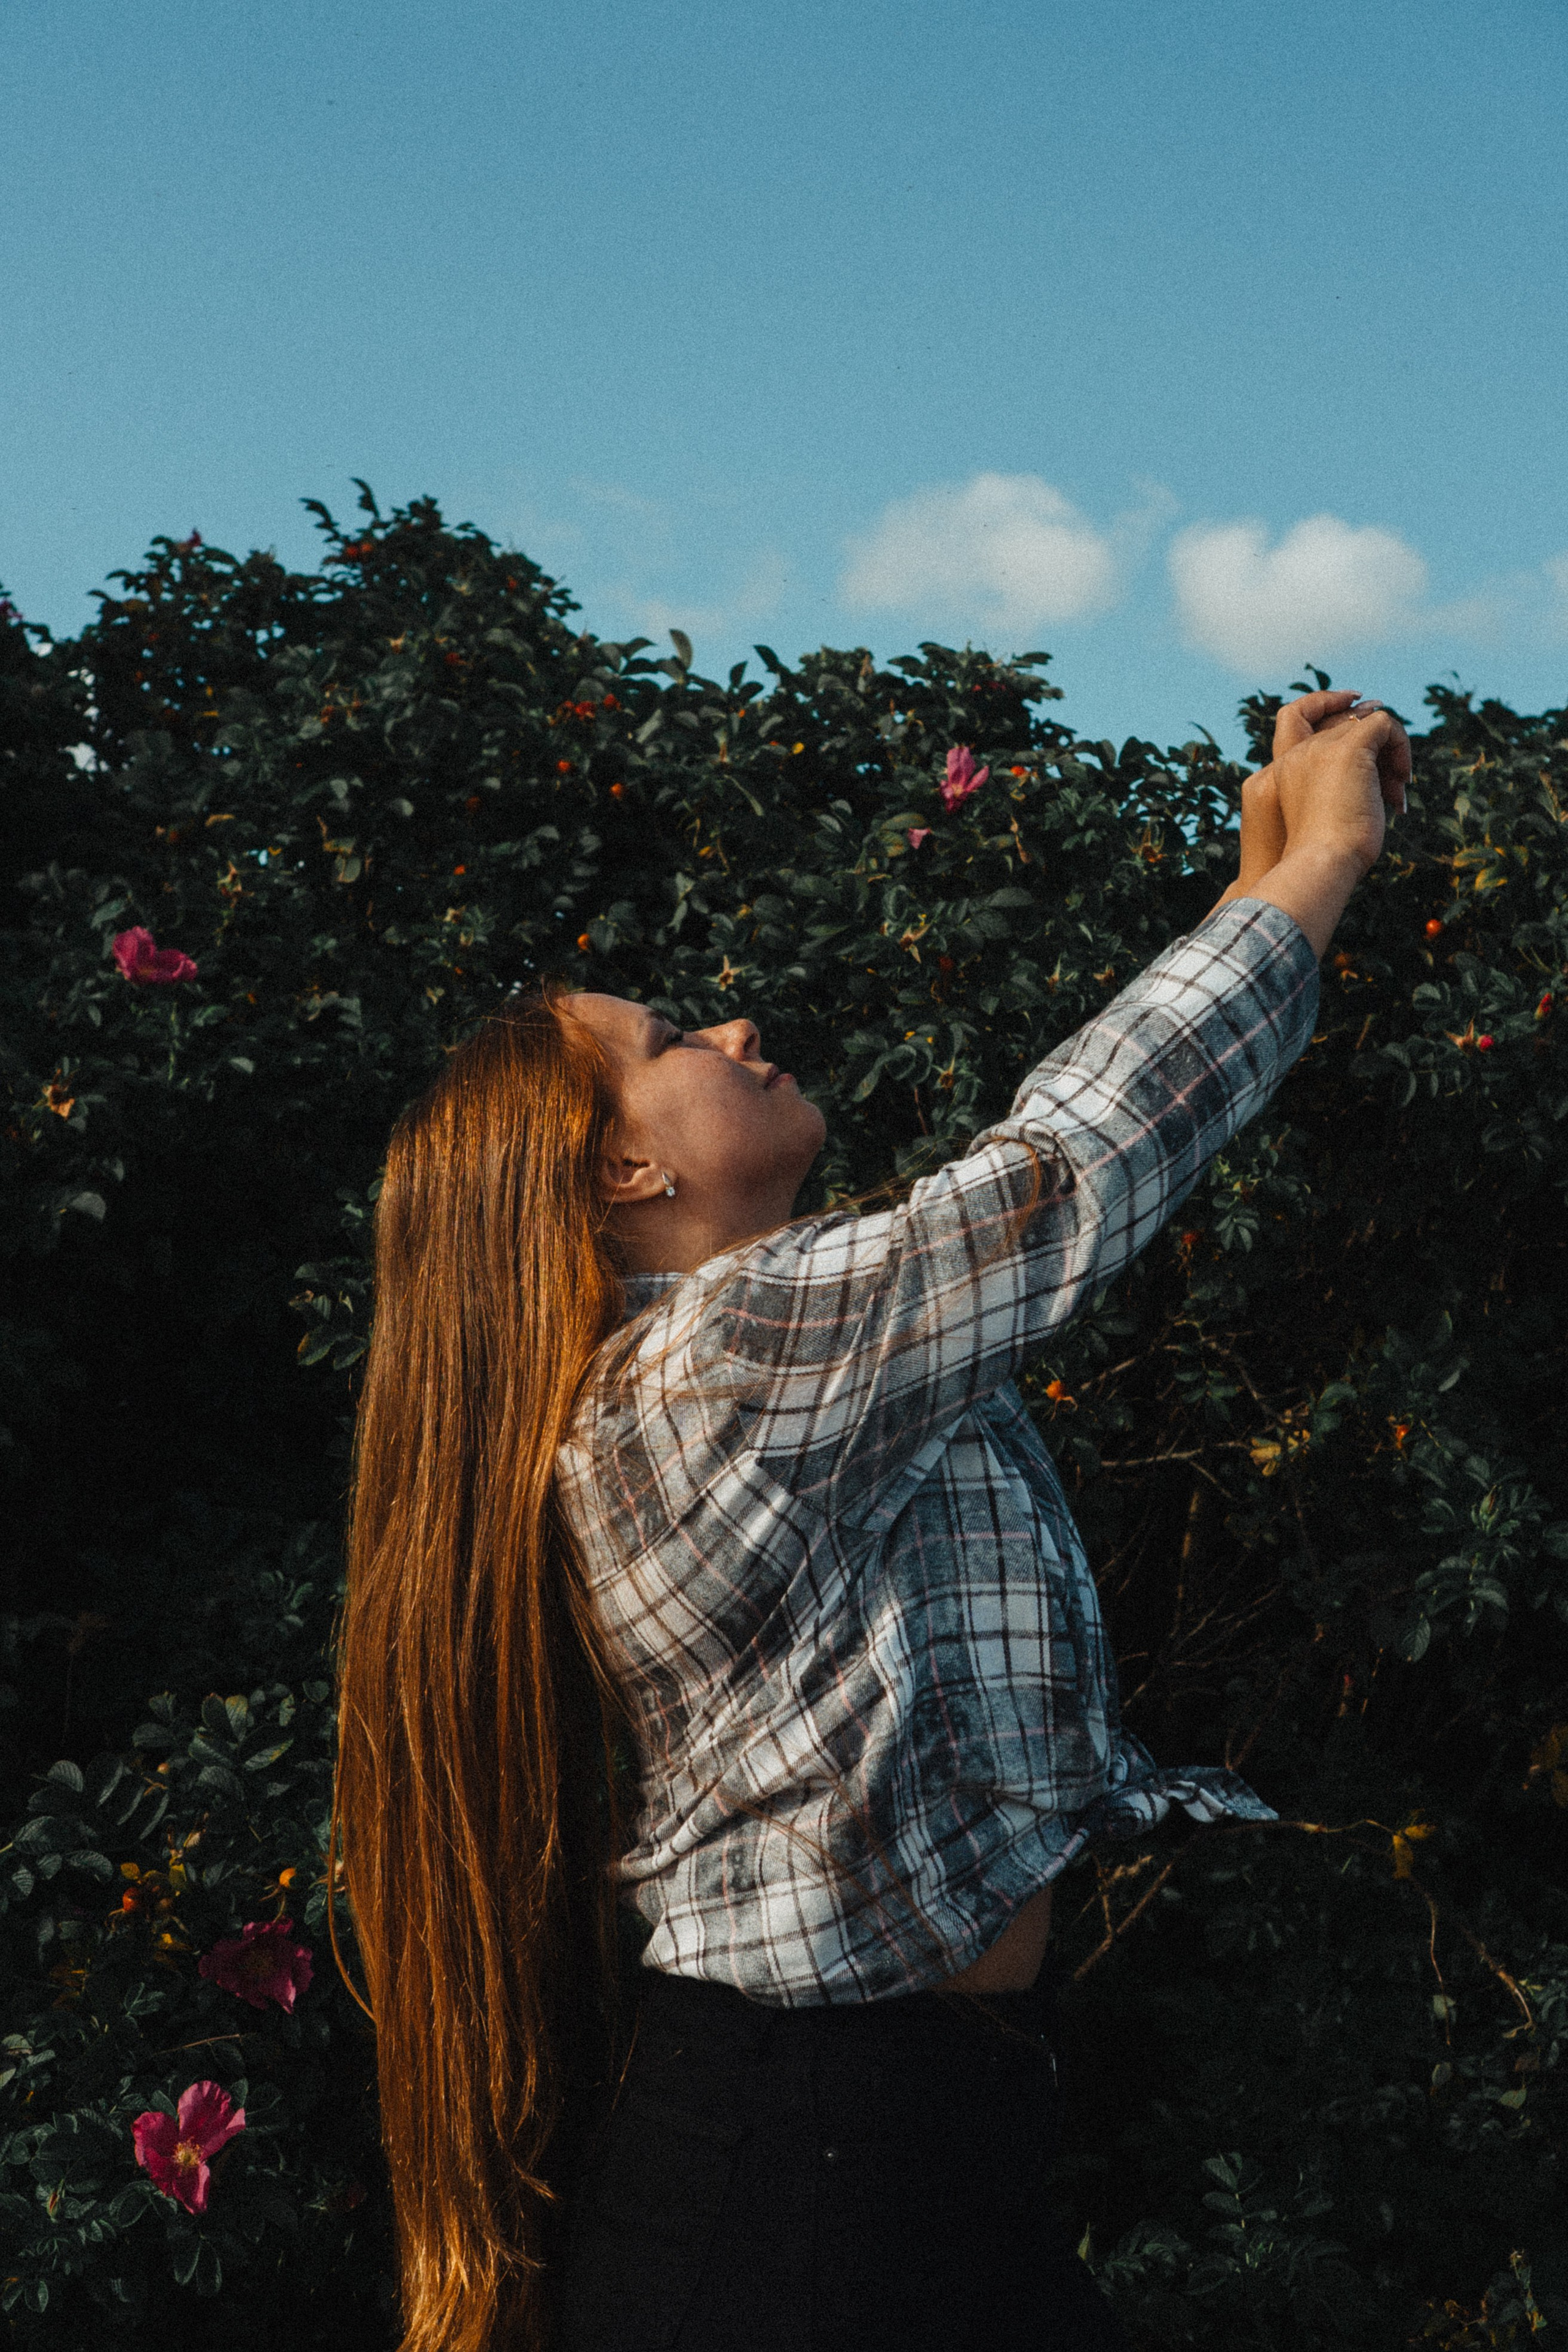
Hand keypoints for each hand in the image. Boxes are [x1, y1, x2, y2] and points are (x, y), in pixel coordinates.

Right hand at [1270, 693, 1409, 877]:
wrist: (1321, 865)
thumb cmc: (1326, 857)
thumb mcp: (1328, 820)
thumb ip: (1342, 794)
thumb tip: (1382, 780)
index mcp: (1285, 771)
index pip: (1326, 744)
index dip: (1355, 756)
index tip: (1378, 779)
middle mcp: (1299, 754)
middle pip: (1347, 731)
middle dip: (1377, 759)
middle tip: (1392, 795)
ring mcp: (1321, 748)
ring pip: (1365, 724)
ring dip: (1390, 754)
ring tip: (1397, 793)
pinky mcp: (1348, 748)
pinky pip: (1382, 722)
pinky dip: (1401, 744)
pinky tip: (1402, 779)